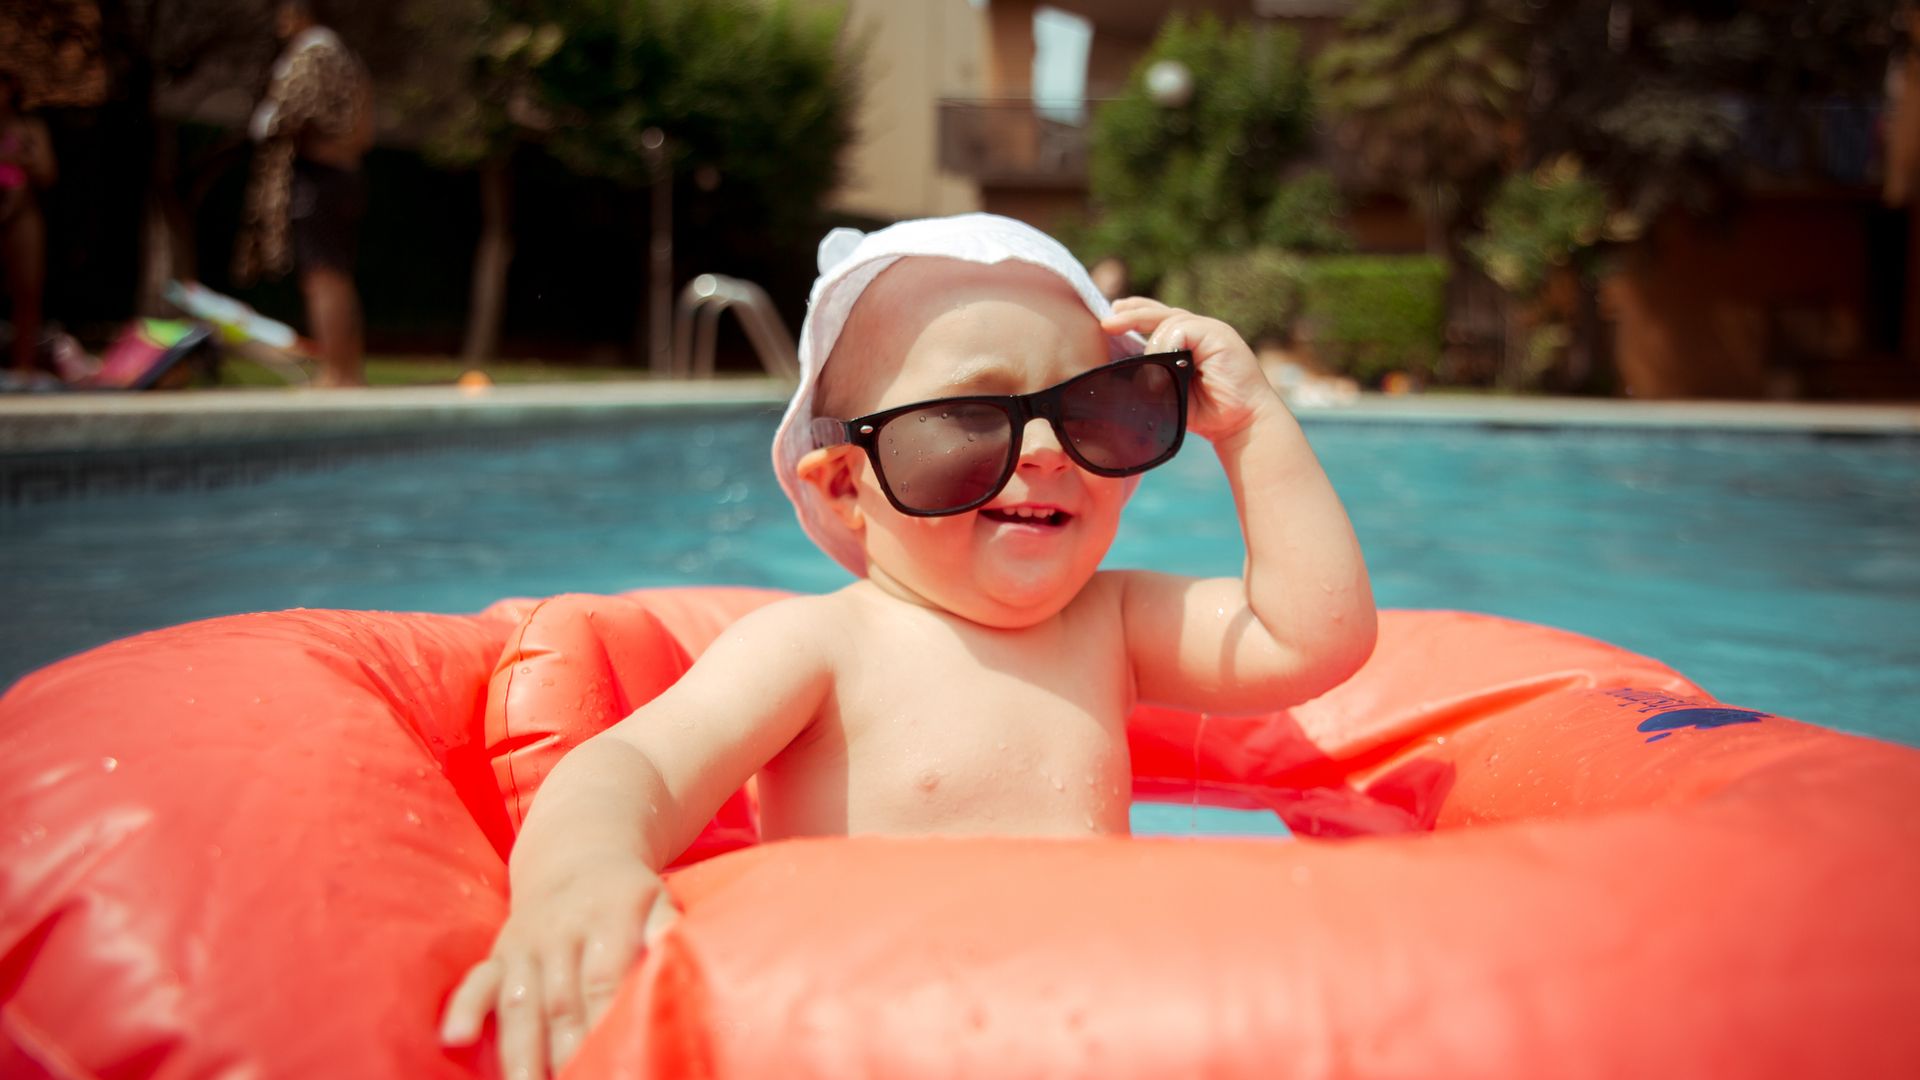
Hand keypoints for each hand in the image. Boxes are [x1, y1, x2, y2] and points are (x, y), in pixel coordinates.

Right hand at [440, 862, 679, 1078]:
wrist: (577, 852)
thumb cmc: (627, 894)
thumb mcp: (657, 898)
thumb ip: (667, 928)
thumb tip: (678, 950)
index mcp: (608, 919)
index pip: (604, 982)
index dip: (606, 1027)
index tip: (618, 1065)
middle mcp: (561, 932)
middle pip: (561, 1005)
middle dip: (566, 1056)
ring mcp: (526, 945)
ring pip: (521, 1004)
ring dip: (521, 1054)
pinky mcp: (500, 954)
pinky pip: (478, 982)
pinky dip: (465, 1009)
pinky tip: (456, 1040)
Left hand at [1102, 298, 1282, 442]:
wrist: (1240, 425)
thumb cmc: (1205, 413)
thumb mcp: (1168, 392)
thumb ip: (1150, 376)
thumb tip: (1116, 371)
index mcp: (1186, 342)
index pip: (1156, 319)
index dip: (1133, 316)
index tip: (1108, 322)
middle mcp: (1199, 331)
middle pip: (1159, 313)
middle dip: (1131, 314)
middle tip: (1107, 322)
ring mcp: (1210, 330)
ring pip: (1168, 320)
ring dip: (1151, 343)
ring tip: (1145, 366)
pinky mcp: (1218, 335)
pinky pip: (1182, 328)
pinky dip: (1166, 343)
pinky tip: (1163, 361)